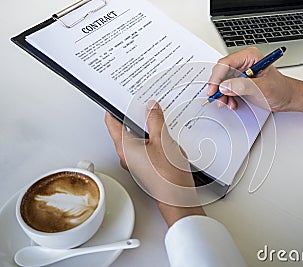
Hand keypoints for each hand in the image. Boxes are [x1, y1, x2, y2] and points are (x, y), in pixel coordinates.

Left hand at [105, 100, 204, 226]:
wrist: (176, 197)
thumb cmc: (167, 175)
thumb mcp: (162, 140)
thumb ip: (155, 120)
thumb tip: (151, 107)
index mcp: (124, 147)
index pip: (111, 121)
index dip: (113, 108)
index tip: (119, 98)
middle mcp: (126, 155)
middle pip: (124, 129)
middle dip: (134, 116)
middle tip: (144, 105)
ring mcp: (135, 161)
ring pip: (136, 138)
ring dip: (145, 128)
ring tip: (157, 120)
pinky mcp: (144, 165)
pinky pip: (144, 147)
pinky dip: (151, 139)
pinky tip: (164, 136)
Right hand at [207, 47, 302, 113]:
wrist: (288, 98)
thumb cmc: (281, 89)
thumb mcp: (262, 88)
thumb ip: (242, 86)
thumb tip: (225, 86)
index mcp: (250, 56)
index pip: (225, 63)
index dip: (217, 77)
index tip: (214, 90)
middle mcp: (244, 62)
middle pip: (221, 72)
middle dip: (218, 87)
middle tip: (219, 98)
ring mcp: (241, 72)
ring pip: (222, 81)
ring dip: (222, 94)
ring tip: (228, 102)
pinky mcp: (240, 81)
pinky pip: (227, 87)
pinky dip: (227, 96)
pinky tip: (232, 102)